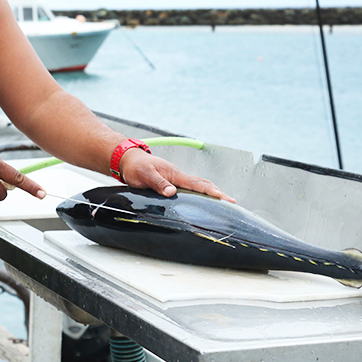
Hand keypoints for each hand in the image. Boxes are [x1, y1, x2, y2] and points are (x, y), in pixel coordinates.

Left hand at [118, 148, 234, 202]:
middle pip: (202, 184)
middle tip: (232, 202)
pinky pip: (190, 187)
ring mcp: (176, 179)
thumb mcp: (145, 176)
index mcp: (174, 174)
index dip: (210, 191)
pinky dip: (200, 192)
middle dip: (218, 193)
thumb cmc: (136, 167)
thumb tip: (171, 193)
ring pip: (198, 185)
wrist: (128, 159)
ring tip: (224, 201)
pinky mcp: (172, 182)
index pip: (196, 184)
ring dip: (211, 192)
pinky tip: (203, 199)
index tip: (223, 197)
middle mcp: (178, 176)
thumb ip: (158, 184)